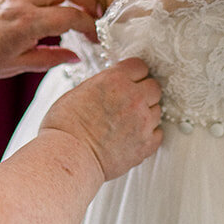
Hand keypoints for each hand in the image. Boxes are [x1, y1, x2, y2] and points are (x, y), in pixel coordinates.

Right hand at [40, 57, 162, 181]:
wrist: (68, 156)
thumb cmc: (65, 126)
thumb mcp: (79, 91)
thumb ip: (103, 84)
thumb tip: (112, 85)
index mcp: (116, 80)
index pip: (140, 66)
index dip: (134, 74)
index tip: (129, 80)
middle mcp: (134, 98)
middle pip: (154, 87)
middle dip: (143, 92)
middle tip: (130, 101)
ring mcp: (143, 122)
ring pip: (157, 110)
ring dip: (146, 114)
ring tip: (128, 122)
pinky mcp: (146, 144)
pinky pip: (158, 133)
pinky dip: (149, 134)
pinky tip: (134, 136)